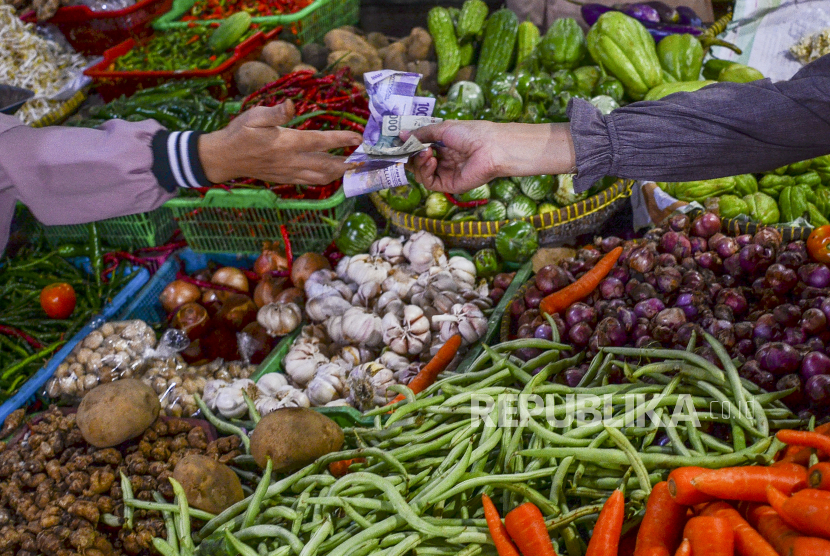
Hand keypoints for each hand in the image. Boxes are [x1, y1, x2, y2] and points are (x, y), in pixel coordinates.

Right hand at [198, 99, 362, 184]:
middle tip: (365, 159)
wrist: (224, 158)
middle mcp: (290, 161)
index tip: (357, 138)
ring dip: (340, 173)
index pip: (319, 142)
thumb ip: (275, 111)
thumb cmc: (239, 133)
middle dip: (348, 163)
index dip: (340, 140)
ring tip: (354, 167)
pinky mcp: (285, 179)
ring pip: (321, 178)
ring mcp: (289, 173)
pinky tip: (334, 174)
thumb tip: (291, 105)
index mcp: (285, 143)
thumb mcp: (254, 115)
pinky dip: (326, 179)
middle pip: (326, 166)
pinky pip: (311, 182)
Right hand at [407, 120, 577, 193]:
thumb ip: (421, 133)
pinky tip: (431, 160)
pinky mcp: (449, 185)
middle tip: (407, 147)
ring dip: (418, 161)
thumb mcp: (443, 128)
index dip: (409, 145)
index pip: (419, 148)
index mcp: (443, 144)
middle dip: (410, 155)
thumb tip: (401, 135)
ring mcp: (445, 172)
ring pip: (420, 173)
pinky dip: (425, 171)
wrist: (492, 147)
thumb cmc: (472, 133)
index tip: (398, 140)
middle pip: (417, 162)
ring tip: (425, 152)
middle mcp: (443, 159)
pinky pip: (429, 182)